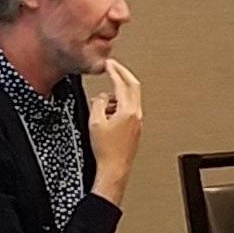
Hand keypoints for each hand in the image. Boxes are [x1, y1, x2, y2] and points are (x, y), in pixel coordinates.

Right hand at [89, 58, 142, 206]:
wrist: (115, 169)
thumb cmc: (106, 150)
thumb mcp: (95, 122)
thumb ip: (98, 103)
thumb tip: (101, 96)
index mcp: (128, 111)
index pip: (123, 83)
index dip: (115, 70)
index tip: (109, 63)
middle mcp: (137, 115)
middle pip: (133, 86)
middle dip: (122, 75)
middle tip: (113, 67)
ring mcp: (138, 122)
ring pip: (130, 99)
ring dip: (117, 94)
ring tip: (102, 103)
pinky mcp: (135, 129)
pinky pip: (128, 110)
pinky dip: (118, 106)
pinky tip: (107, 115)